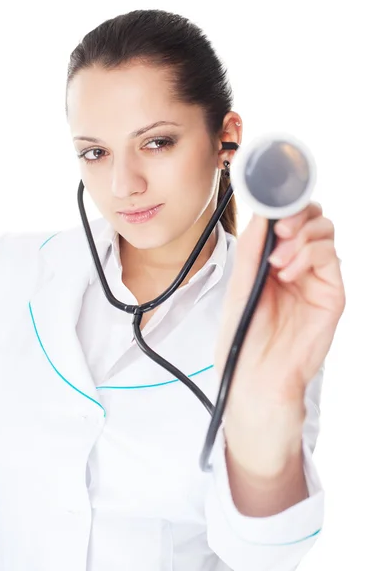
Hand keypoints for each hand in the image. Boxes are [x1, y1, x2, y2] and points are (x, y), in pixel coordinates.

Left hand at [215, 201, 344, 427]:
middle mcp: (297, 263)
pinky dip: (309, 255)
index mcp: (272, 258)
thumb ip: (252, 248)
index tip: (271, 200)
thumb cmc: (244, 334)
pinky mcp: (331, 292)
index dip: (283, 205)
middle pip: (311, 217)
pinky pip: (329, 257)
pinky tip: (288, 274)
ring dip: (300, 236)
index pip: (286, 218)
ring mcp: (316, 276)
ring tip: (278, 262)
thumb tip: (261, 212)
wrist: (256, 373)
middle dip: (296, 215)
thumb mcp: (241, 283)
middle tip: (278, 230)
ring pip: (324, 231)